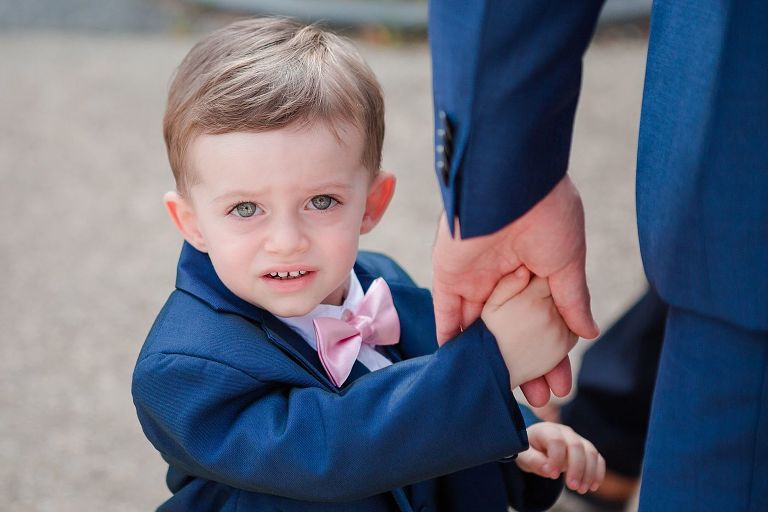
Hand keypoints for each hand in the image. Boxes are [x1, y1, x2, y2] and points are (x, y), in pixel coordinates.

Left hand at [432, 175, 597, 403]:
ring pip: (482, 330)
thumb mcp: (568, 262)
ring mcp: (478, 279)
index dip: (554, 355)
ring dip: (490, 362)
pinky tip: (459, 370)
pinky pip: (447, 315)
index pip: (546, 323)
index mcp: (539, 272)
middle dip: (526, 366)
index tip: (561, 385)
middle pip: (513, 333)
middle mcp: (507, 279)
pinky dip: (451, 341)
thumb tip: (587, 332)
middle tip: (539, 399)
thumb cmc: (548, 217)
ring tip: (504, 393)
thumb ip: (572, 299)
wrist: (510, 186)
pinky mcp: (450, 277)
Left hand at [516, 422, 604, 494]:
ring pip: (590, 452)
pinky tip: (593, 487)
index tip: (552, 475)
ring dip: (589, 473)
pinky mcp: (585, 449)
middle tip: (572, 487)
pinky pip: (597, 458)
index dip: (556, 458)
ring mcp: (577, 439)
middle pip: (576, 446)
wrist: (536, 446)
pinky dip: (598, 473)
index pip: (556, 441)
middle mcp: (564, 431)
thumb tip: (548, 470)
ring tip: (581, 490)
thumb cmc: (529, 450)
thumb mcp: (524, 455)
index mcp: (546, 430)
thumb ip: (533, 461)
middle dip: (577, 468)